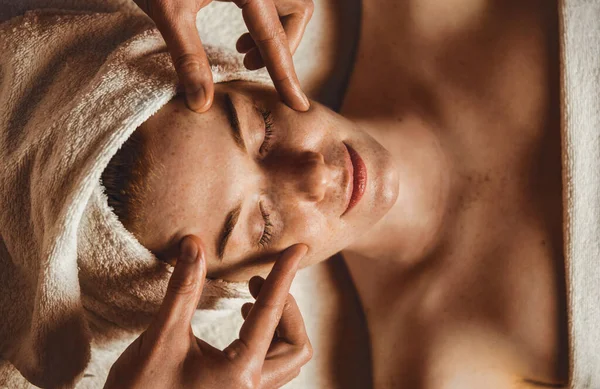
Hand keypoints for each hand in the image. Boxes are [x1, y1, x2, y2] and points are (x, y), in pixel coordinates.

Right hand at [104, 236, 311, 388]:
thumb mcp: (161, 336)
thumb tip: (193, 245)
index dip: (284, 276)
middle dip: (286, 309)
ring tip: (250, 300)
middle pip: (296, 345)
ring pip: (287, 359)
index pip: (271, 314)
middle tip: (255, 283)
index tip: (297, 249)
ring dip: (279, 325)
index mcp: (238, 374)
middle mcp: (250, 388)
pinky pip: (271, 366)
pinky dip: (268, 339)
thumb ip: (183, 290)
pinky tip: (243, 321)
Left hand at [133, 0, 311, 112]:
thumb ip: (187, 56)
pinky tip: (242, 35)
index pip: (274, 37)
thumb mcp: (167, 11)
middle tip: (250, 67)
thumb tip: (201, 104)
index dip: (285, 75)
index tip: (298, 105)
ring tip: (244, 53)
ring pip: (290, 3)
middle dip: (283, 44)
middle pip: (298, 10)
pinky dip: (266, 20)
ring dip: (275, 33)